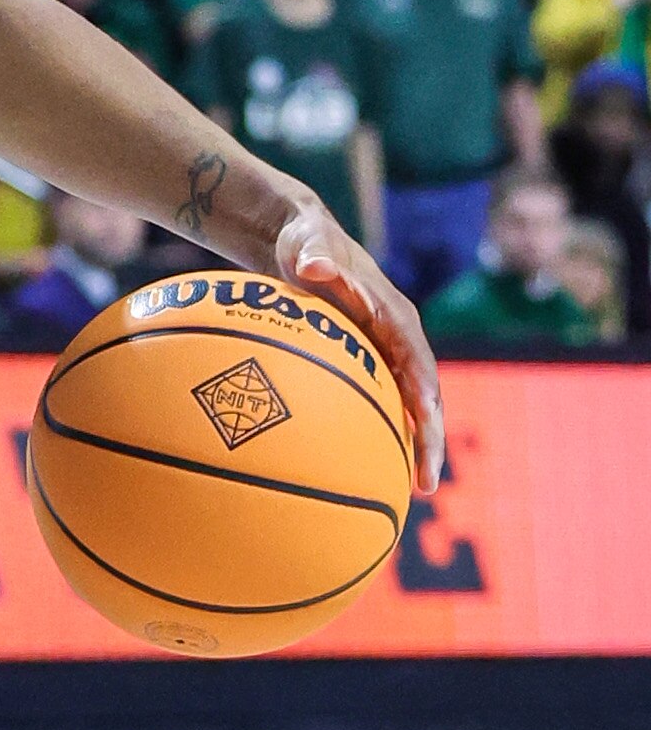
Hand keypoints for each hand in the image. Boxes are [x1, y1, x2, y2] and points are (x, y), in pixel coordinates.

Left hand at [269, 202, 445, 493]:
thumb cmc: (305, 239)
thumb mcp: (309, 237)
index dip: (424, 392)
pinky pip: (378, 402)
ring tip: (413, 492)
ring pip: (406, 406)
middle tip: (427, 482)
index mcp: (394, 314)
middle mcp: (397, 339)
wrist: (300, 242)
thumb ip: (315, 250)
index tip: (426, 424)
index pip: (418, 360)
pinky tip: (365, 470)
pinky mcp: (365, 363)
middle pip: (423, 395)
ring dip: (412, 446)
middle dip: (429, 437)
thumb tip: (312, 266)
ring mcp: (384, 354)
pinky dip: (380, 432)